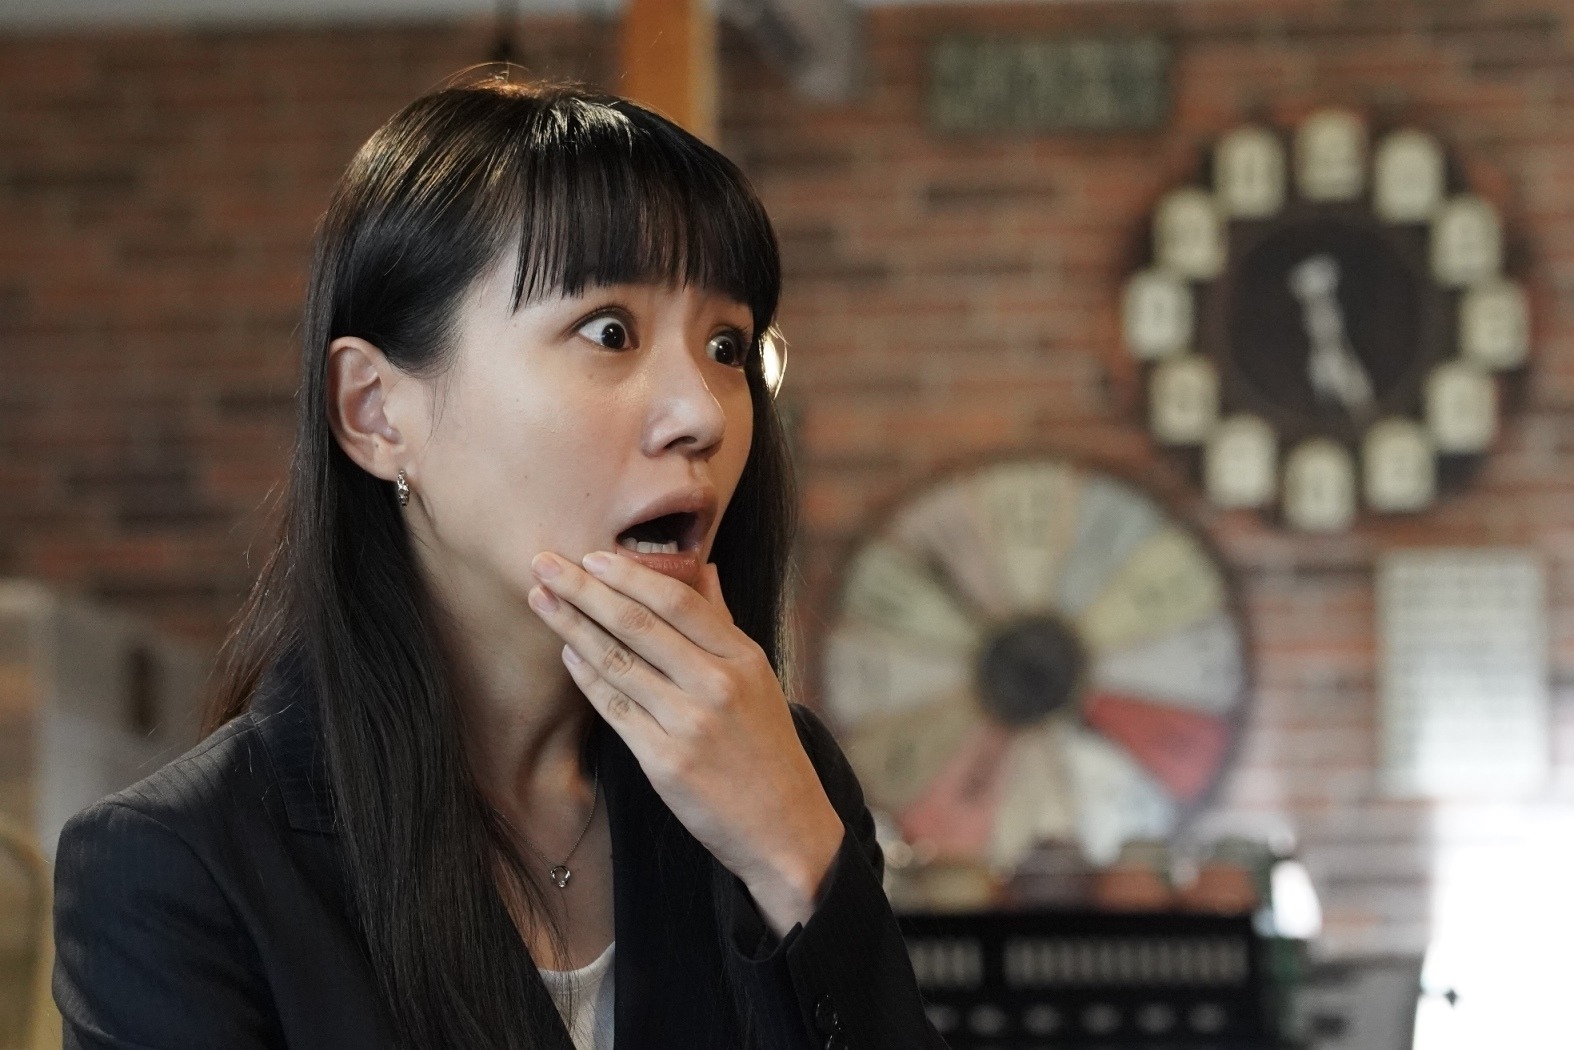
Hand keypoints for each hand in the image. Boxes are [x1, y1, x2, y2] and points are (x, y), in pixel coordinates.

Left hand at [528, 550, 845, 936]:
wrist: (784, 828)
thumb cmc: (767, 748)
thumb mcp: (759, 678)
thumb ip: (723, 622)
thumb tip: (705, 569)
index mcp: (743, 657)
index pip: (677, 601)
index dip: (629, 575)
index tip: (591, 555)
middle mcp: (717, 684)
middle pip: (638, 624)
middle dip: (583, 590)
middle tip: (543, 563)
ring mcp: (690, 723)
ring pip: (618, 662)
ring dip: (572, 627)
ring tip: (539, 601)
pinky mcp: (665, 761)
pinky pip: (615, 709)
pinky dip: (587, 677)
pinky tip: (566, 653)